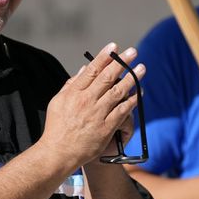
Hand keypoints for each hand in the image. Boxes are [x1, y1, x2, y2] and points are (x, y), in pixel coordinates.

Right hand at [39, 43, 145, 168]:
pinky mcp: (106, 127)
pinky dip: (132, 101)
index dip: (103, 57)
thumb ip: (71, 84)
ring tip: (142, 68)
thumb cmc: (57, 126)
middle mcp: (86, 101)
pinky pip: (122, 111)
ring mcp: (97, 114)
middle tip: (132, 51)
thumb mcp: (58, 101)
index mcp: (73, 93)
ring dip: (132, 79)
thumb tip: (85, 69)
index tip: (113, 46)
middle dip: (121, 63)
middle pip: (107, 77)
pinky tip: (140, 93)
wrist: (58, 152)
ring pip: (118, 92)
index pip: (91, 70)